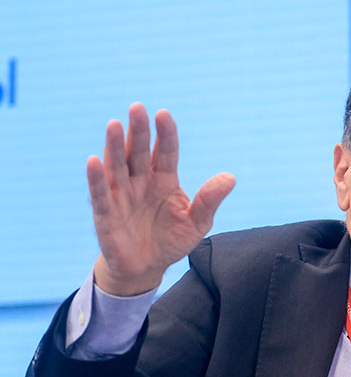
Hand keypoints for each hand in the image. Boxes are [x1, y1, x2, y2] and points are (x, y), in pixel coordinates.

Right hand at [88, 103, 235, 295]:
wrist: (148, 267)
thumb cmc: (172, 240)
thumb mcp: (197, 222)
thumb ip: (209, 200)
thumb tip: (230, 178)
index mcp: (164, 179)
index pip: (166, 152)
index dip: (165, 134)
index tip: (164, 115)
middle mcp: (141, 182)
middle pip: (139, 152)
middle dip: (138, 131)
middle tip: (137, 108)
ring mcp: (122, 196)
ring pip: (117, 166)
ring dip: (114, 146)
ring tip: (114, 125)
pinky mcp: (106, 214)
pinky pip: (100, 194)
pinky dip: (97, 179)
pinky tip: (94, 161)